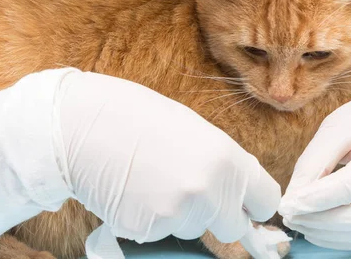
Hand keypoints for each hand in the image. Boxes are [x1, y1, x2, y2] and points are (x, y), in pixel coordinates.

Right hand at [55, 70, 279, 243]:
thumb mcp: (195, 131)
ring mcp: (180, 213)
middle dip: (216, 215)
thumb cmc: (139, 118)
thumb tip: (237, 194)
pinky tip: (134, 190)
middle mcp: (212, 191)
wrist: (83, 123)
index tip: (244, 203)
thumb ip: (222, 165)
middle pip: (232, 227)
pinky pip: (162, 232)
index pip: (267, 201)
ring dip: (179, 214)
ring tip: (152, 180)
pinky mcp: (149, 230)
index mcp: (229, 160)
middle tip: (188, 189)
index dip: (253, 204)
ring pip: (193, 228)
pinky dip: (151, 219)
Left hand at [278, 84, 350, 249]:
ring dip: (328, 234)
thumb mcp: (340, 125)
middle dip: (321, 222)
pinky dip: (342, 237)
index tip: (287, 204)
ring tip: (300, 221)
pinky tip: (319, 226)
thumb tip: (294, 198)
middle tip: (290, 215)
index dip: (318, 199)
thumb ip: (316, 161)